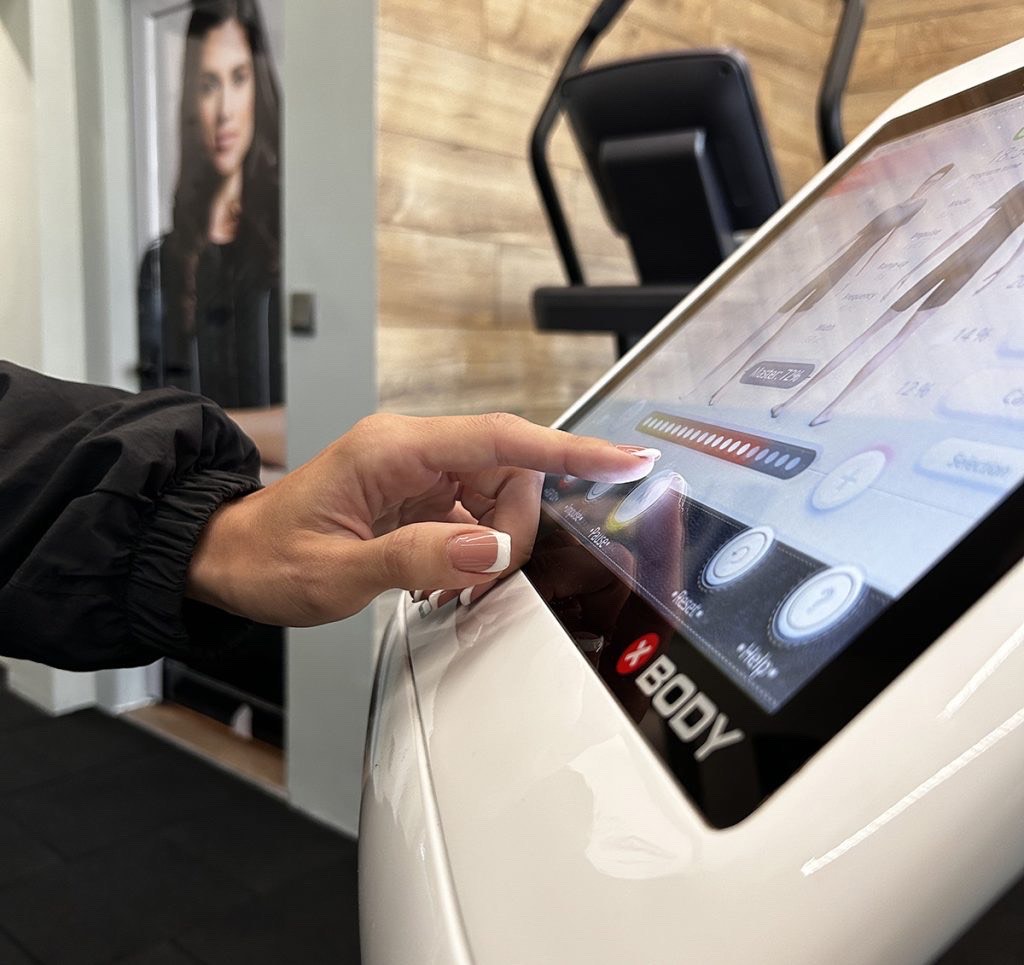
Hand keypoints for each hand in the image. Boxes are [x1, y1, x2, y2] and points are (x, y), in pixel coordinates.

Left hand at [185, 412, 658, 625]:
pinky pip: (472, 515)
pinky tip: (448, 577)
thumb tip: (489, 550)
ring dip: (494, 543)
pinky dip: (475, 549)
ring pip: (497, 495)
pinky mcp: (415, 496)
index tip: (623, 459)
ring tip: (455, 584)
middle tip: (483, 576)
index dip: (568, 450)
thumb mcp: (338, 572)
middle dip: (513, 527)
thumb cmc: (268, 558)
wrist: (229, 557)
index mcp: (393, 450)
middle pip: (509, 471)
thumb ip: (417, 558)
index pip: (500, 439)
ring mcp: (415, 473)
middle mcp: (411, 451)